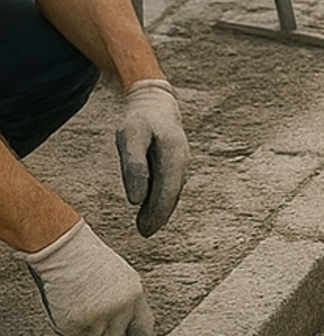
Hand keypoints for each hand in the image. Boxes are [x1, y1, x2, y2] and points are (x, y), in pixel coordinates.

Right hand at [17, 220, 156, 335]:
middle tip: (92, 324)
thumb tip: (122, 331)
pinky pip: (73, 335)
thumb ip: (124, 304)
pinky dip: (67, 324)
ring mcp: (99, 317)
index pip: (143, 330)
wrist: (64, 250)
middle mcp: (121, 310)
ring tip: (78, 304)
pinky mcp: (76, 323)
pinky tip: (66, 303)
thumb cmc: (88, 261)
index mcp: (135, 296)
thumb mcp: (119, 280)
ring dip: (85, 330)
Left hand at [116, 79, 187, 236]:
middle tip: (144, 233)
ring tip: (145, 226)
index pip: (167, 191)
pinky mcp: (174, 163)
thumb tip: (135, 201)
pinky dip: (161, 198)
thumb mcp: (130, 137)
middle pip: (171, 194)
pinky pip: (169, 184)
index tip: (145, 230)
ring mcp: (181, 163)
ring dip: (160, 209)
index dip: (157, 212)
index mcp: (175, 156)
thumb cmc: (139, 119)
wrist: (155, 101)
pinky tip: (149, 207)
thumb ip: (133, 167)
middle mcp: (182, 162)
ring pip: (171, 191)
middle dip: (159, 215)